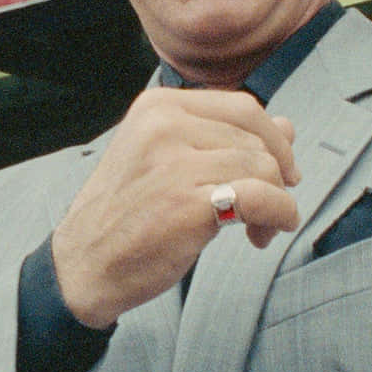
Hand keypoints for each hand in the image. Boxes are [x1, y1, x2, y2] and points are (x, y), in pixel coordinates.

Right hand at [52, 88, 300, 327]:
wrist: (84, 264)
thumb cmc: (127, 215)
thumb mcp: (167, 161)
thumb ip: (223, 139)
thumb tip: (287, 127)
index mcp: (157, 107)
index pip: (242, 107)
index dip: (272, 139)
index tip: (279, 171)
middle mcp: (165, 125)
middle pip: (256, 138)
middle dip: (276, 174)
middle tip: (268, 208)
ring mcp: (175, 163)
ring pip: (263, 167)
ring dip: (276, 202)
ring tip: (257, 228)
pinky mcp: (188, 203)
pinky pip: (262, 198)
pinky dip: (279, 215)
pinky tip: (266, 233)